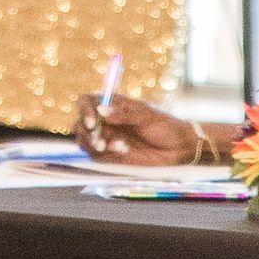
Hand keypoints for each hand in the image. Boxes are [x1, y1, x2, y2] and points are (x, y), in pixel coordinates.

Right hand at [75, 92, 197, 165]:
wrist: (179, 148)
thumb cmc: (165, 126)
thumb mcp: (147, 116)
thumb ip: (125, 114)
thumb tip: (102, 110)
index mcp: (112, 105)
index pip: (86, 102)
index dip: (84, 110)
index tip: (92, 122)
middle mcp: (105, 121)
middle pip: (80, 124)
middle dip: (86, 133)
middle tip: (100, 141)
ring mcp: (106, 138)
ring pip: (84, 141)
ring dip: (94, 145)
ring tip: (118, 146)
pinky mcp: (111, 155)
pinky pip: (97, 156)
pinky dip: (106, 154)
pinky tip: (124, 150)